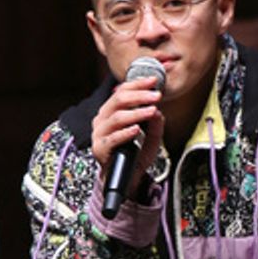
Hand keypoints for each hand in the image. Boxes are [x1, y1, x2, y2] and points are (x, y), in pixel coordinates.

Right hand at [90, 75, 164, 198]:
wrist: (128, 177)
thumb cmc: (137, 153)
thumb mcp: (152, 135)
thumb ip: (155, 122)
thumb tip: (158, 109)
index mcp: (111, 111)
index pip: (122, 91)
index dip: (138, 84)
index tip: (154, 81)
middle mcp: (102, 119)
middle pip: (118, 100)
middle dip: (139, 96)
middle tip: (156, 96)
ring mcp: (99, 134)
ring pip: (117, 117)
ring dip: (136, 113)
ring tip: (151, 111)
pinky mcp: (100, 149)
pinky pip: (113, 138)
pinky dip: (125, 133)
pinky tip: (136, 129)